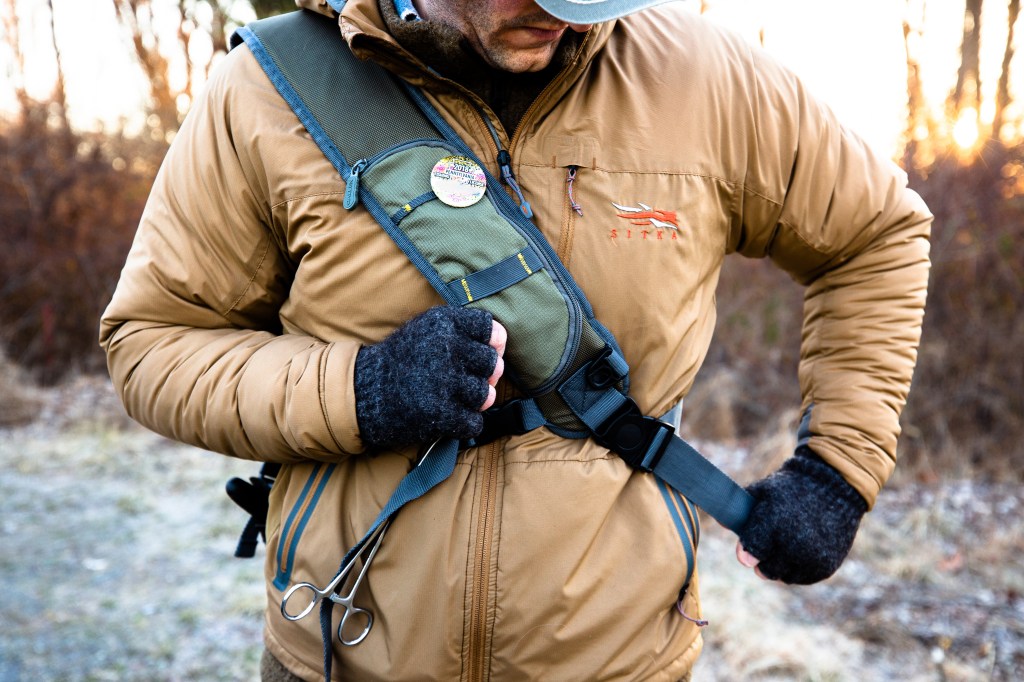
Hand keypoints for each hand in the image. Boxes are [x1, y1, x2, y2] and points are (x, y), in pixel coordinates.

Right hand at [354, 306, 505, 449]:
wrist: (364, 393)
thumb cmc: (403, 359)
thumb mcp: (426, 328)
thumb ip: (464, 329)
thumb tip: (503, 341)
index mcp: (444, 323)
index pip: (490, 329)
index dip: (490, 343)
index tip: (475, 352)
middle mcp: (446, 349)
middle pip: (493, 364)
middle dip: (482, 375)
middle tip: (460, 379)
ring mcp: (443, 382)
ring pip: (486, 395)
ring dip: (473, 401)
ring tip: (452, 398)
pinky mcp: (440, 414)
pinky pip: (474, 422)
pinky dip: (464, 423)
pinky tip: (449, 415)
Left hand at [735, 447, 867, 584]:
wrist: (834, 487)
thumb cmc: (791, 488)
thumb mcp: (763, 492)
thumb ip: (741, 510)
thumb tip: (720, 521)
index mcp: (774, 522)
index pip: (750, 552)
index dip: (746, 551)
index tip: (746, 550)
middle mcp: (794, 544)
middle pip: (765, 571)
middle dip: (763, 558)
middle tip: (770, 542)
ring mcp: (812, 558)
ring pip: (783, 576)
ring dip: (781, 565)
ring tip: (787, 542)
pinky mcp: (826, 566)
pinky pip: (802, 578)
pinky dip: (798, 568)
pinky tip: (801, 549)